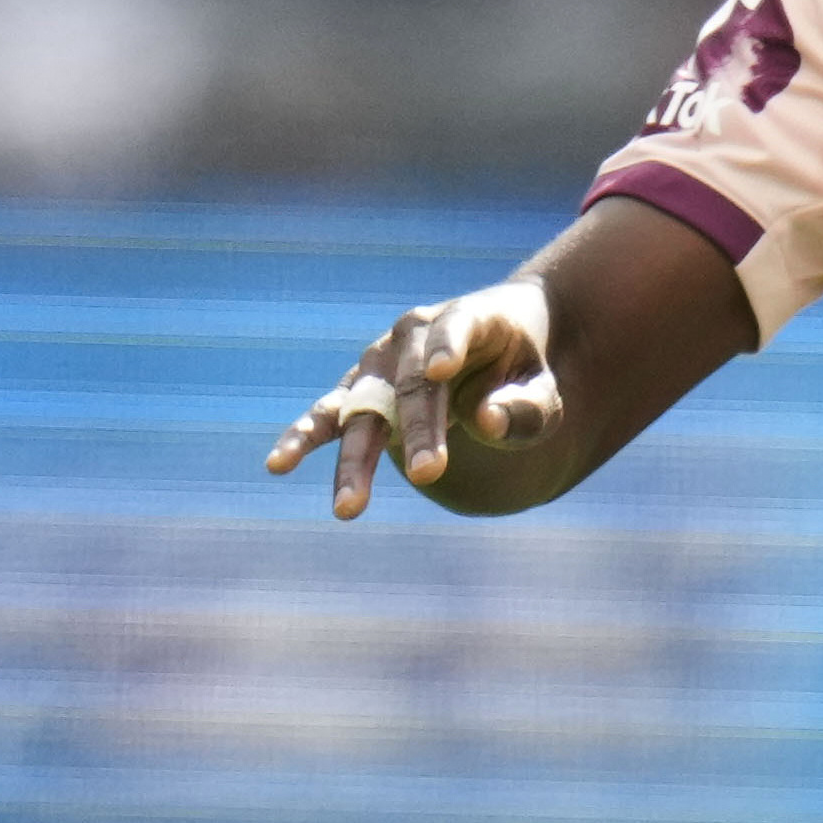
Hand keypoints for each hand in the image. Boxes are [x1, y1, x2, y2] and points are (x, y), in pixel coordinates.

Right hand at [266, 275, 567, 519]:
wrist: (494, 344)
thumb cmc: (522, 372)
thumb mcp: (544, 390)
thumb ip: (525, 408)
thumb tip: (485, 423)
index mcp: (469, 318)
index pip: (456, 327)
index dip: (447, 346)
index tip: (441, 370)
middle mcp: (415, 335)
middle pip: (413, 384)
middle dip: (419, 431)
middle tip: (431, 475)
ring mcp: (381, 362)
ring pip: (364, 408)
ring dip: (356, 457)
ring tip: (348, 505)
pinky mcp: (360, 390)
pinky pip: (329, 415)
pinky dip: (304, 438)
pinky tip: (277, 465)